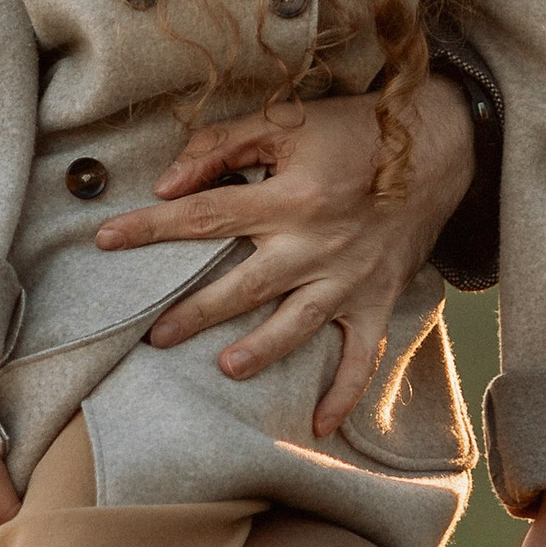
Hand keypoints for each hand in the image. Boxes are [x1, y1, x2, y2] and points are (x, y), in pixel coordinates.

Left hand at [92, 77, 474, 437]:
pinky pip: (362, 356)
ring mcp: (349, 279)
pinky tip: (317, 425)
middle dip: (196, 312)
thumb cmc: (354, 132)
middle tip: (155, 335)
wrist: (441, 148)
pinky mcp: (377, 300)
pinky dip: (343, 393)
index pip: (205, 216)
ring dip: (261, 351)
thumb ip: (222, 146)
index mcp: (290, 197)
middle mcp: (317, 244)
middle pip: (245, 285)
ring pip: (297, 325)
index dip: (151, 228)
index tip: (105, 240)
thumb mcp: (287, 121)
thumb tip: (166, 185)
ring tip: (224, 369)